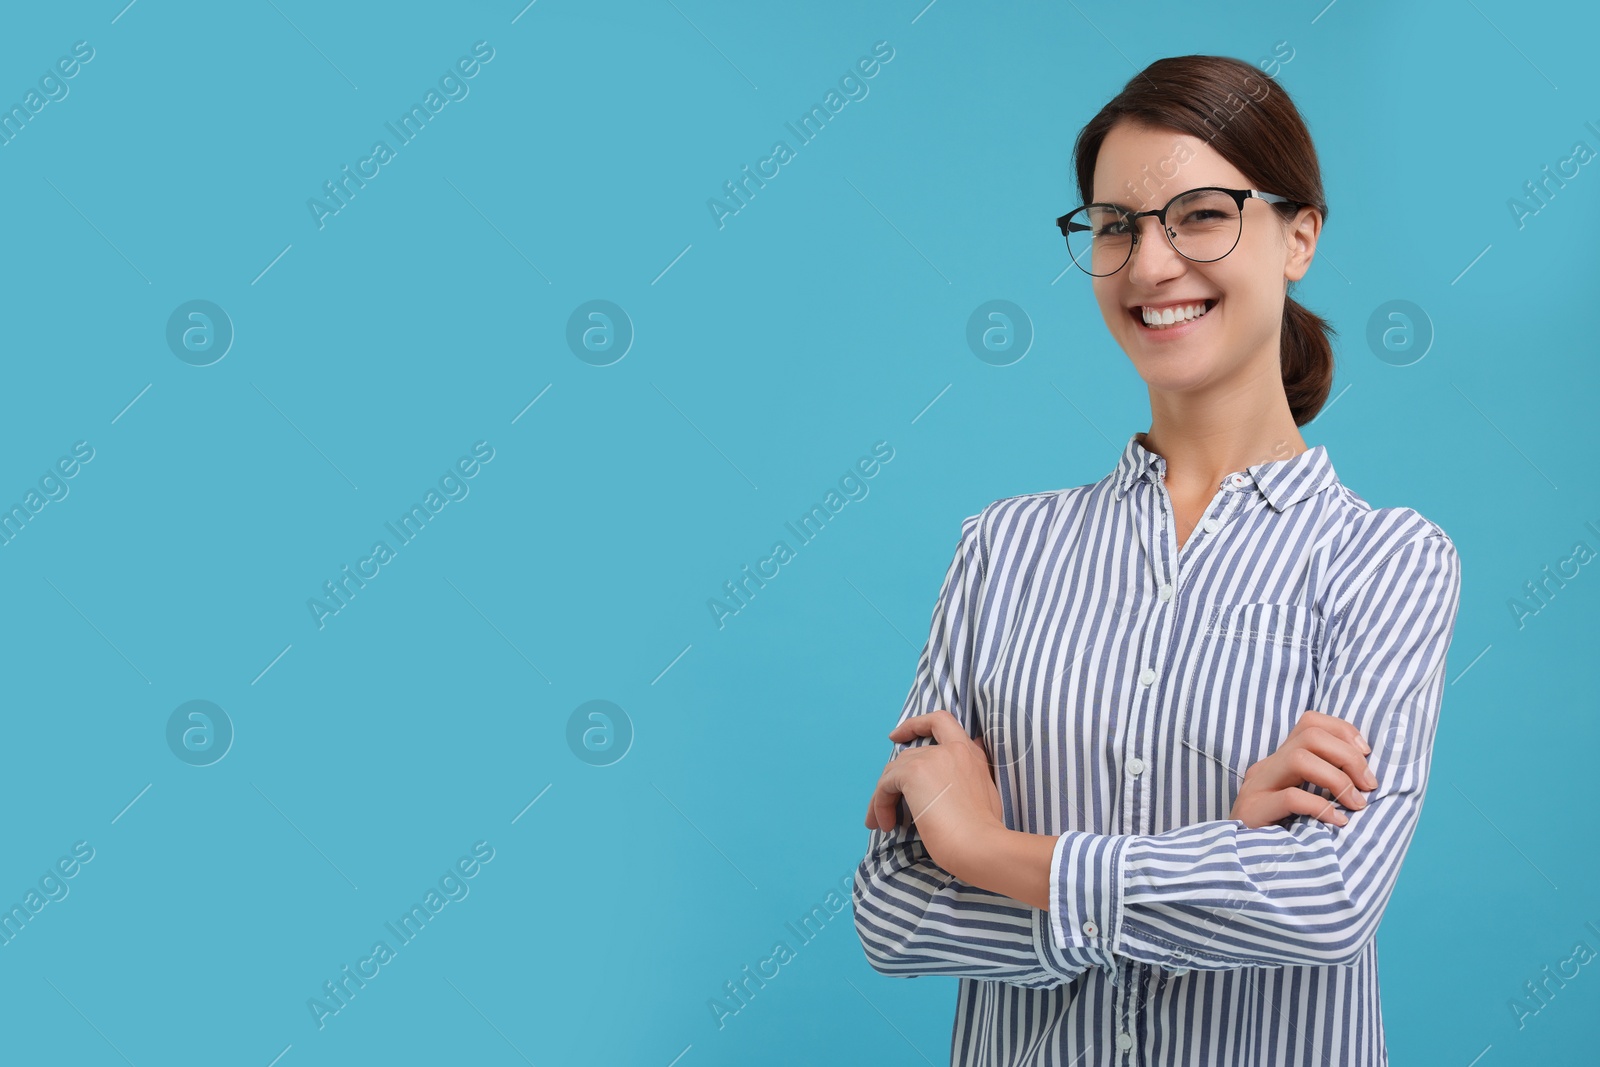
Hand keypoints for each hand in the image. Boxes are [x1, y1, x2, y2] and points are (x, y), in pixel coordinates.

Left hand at [863, 710, 1007, 878]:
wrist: (981, 845)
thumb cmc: (984, 835)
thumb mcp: (985, 797)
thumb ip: (967, 780)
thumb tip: (944, 786)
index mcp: (971, 754)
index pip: (941, 722)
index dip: (915, 725)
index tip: (896, 736)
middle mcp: (952, 749)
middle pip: (909, 755)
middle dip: (893, 780)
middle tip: (884, 806)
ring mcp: (933, 758)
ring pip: (894, 771)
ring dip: (883, 797)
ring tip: (883, 822)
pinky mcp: (914, 772)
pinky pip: (885, 785)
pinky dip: (880, 804)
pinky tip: (886, 824)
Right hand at [1229, 710, 1377, 828]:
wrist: (1241, 865)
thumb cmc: (1284, 836)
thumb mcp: (1305, 804)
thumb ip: (1324, 786)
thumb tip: (1368, 777)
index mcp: (1279, 761)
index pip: (1311, 723)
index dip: (1344, 731)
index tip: (1366, 755)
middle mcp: (1266, 768)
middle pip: (1310, 735)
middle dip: (1348, 757)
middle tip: (1368, 786)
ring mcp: (1257, 787)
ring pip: (1299, 759)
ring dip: (1338, 779)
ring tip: (1355, 804)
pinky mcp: (1253, 811)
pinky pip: (1291, 797)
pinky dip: (1321, 807)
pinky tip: (1337, 822)